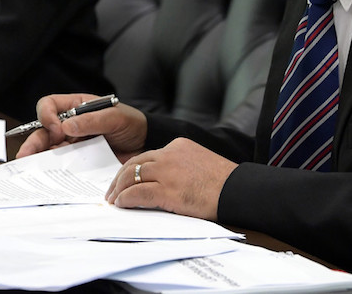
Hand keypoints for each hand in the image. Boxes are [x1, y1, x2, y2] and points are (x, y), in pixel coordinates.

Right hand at [15, 93, 147, 162]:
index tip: (56, 128)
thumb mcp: (115, 117)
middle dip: (32, 143)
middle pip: (42, 132)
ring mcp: (72, 146)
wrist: (147, 144)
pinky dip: (55, 174)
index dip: (46, 115)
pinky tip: (51, 180)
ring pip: (48, 152)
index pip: (49, 105)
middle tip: (26, 156)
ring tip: (30, 170)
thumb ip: (92, 120)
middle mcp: (69, 126)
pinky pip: (63, 168)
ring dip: (38, 160)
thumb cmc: (132, 123)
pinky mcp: (79, 163)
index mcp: (75, 108)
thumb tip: (65, 126)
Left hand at [105, 138, 237, 220]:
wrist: (239, 191)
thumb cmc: (225, 183)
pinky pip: (137, 193)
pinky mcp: (167, 190)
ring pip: (131, 176)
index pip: (148, 155)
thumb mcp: (201, 164)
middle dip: (120, 177)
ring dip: (119, 189)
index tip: (126, 178)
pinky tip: (121, 204)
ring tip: (114, 199)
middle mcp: (170, 154)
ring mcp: (167, 172)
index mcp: (178, 145)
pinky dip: (126, 199)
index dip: (133, 168)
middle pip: (135, 163)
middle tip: (113, 190)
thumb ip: (182, 166)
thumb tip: (166, 182)